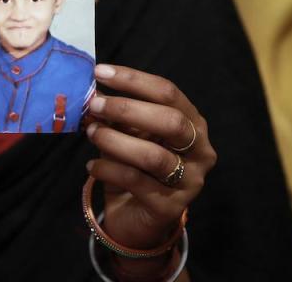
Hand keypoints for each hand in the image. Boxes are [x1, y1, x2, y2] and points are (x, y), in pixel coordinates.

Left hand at [85, 64, 216, 251]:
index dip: (134, 80)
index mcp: (193, 123)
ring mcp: (190, 181)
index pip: (168, 92)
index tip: (100, 72)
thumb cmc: (136, 166)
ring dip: (116, 140)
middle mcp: (200, 150)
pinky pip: (136, 182)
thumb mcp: (128, 134)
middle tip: (94, 105)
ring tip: (91, 133)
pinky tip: (91, 165)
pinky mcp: (171, 208)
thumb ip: (116, 114)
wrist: (136, 218)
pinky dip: (109, 169)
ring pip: (153, 155)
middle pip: (170, 121)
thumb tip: (92, 91)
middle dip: (128, 109)